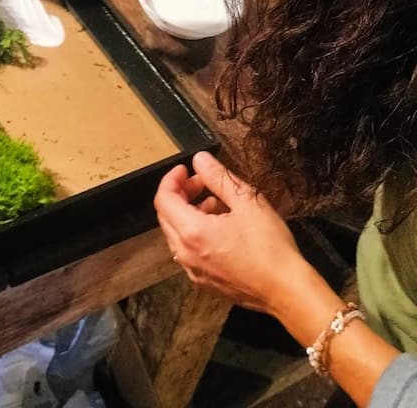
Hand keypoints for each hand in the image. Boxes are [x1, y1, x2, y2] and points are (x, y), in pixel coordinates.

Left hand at [155, 152, 307, 313]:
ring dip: (187, 213)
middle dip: (180, 194)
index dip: (171, 178)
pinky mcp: (205, 283)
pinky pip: (189, 251)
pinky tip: (220, 227)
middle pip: (166, 216)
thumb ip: (218, 177)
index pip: (163, 199)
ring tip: (214, 202)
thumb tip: (199, 160)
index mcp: (192, 233)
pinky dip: (195, 233)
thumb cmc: (269, 246)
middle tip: (202, 182)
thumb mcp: (247, 202)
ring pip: (176, 234)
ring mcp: (194, 272)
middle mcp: (186, 254)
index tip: (187, 169)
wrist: (288, 292)